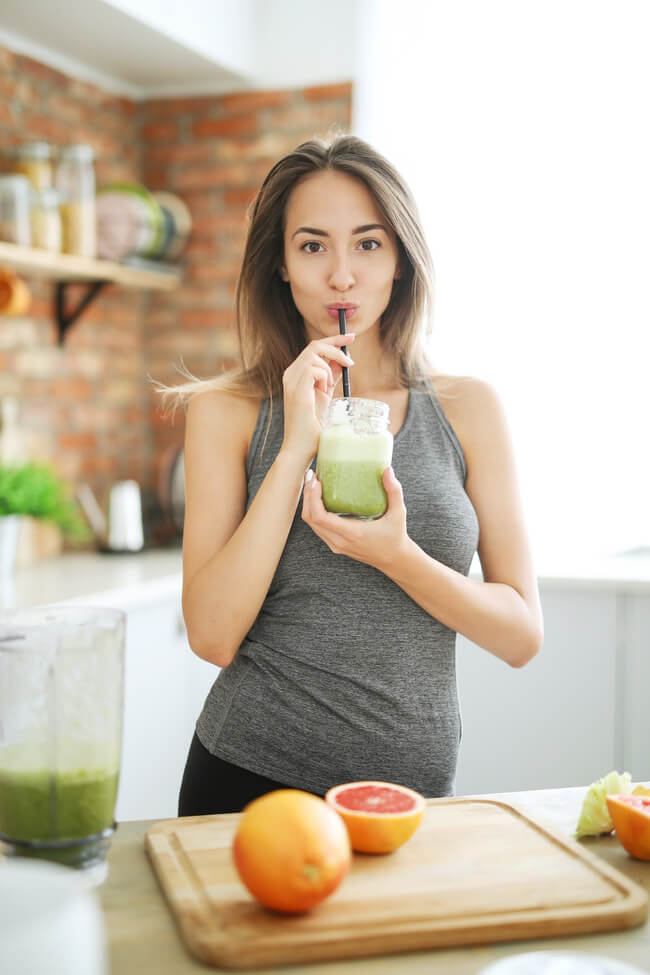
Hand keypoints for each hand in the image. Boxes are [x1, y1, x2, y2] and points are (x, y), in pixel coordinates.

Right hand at [281, 334, 354, 466]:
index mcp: (296, 375)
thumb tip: (343, 362)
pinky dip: (325, 377)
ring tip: (329, 388)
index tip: (351, 336)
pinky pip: (314, 368)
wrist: (301, 448)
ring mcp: (291, 381)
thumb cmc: (312, 427)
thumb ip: (331, 378)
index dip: (334, 339)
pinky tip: (324, 391)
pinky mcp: (296, 389)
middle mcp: (290, 375)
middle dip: (336, 346)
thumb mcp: (326, 397)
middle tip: (351, 360)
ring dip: (329, 369)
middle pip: (314, 345)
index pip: (314, 348)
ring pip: (314, 355)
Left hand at [301, 466, 407, 570]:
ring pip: (311, 524)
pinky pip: (317, 527)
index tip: (317, 481)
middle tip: (313, 477)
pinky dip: (314, 512)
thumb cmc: (395, 537)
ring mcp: (335, 545)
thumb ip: (394, 491)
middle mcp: (339, 541)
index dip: (313, 498)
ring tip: (314, 484)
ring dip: (309, 503)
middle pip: (310, 519)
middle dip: (308, 496)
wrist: (393, 560)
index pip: (320, 517)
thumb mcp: (398, 513)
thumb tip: (387, 470)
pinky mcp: (335, 545)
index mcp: (352, 533)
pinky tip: (320, 498)